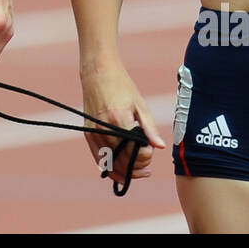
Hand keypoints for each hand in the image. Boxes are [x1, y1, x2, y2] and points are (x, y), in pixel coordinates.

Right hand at [81, 62, 166, 184]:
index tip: (152, 151)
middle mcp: (104, 129)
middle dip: (137, 166)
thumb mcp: (140, 104)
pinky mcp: (88, 134)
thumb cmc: (122, 86)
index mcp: (119, 120)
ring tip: (138, 171)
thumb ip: (149, 128)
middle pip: (123, 160)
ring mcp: (93, 132)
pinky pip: (98, 158)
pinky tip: (121, 174)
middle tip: (148, 164)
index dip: (146, 156)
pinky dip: (110, 169)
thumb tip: (161, 147)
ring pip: (111, 163)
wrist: (98, 73)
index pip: (135, 151)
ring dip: (125, 170)